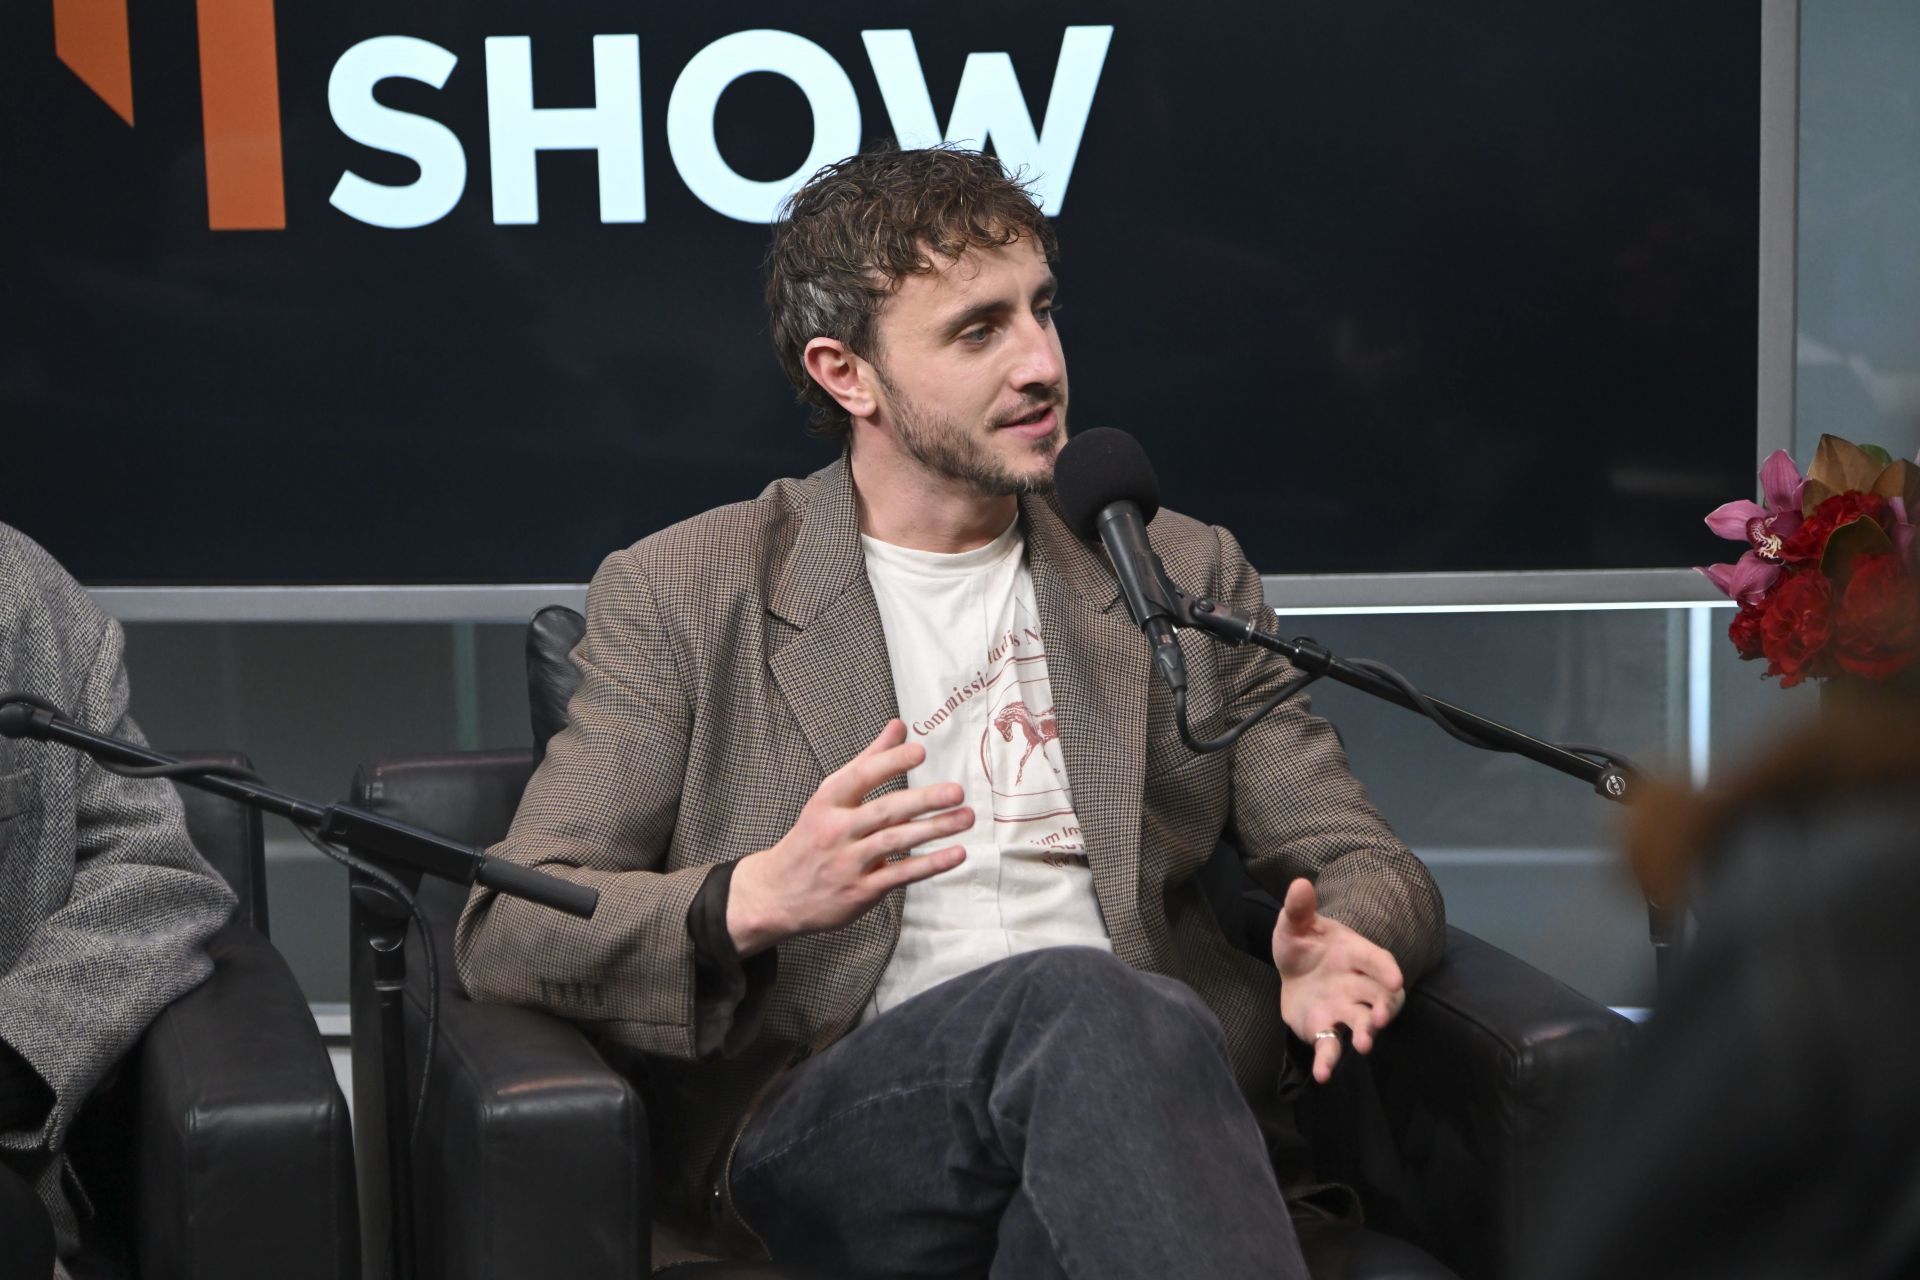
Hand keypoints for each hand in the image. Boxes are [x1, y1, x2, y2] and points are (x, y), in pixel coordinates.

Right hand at [727, 720, 971, 955]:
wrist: (776, 893)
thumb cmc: (812, 837)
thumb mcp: (829, 797)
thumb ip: (867, 761)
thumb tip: (899, 726)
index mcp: (827, 802)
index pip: (860, 777)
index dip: (889, 763)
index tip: (920, 752)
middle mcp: (836, 830)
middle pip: (883, 811)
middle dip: (922, 800)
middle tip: (956, 791)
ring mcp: (848, 862)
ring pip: (895, 842)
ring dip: (934, 830)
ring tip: (966, 817)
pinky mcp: (860, 891)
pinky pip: (900, 875)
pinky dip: (929, 865)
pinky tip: (956, 854)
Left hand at [1272, 878, 1405, 1082]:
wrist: (1296, 970)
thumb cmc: (1304, 944)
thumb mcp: (1296, 924)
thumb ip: (1299, 908)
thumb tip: (1298, 883)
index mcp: (1354, 953)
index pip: (1377, 960)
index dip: (1386, 969)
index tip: (1396, 978)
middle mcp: (1357, 984)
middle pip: (1379, 997)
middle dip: (1384, 1009)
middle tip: (1382, 1019)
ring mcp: (1344, 1009)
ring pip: (1361, 1024)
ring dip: (1364, 1034)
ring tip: (1363, 1046)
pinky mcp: (1327, 1030)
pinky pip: (1331, 1048)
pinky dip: (1329, 1061)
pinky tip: (1323, 1075)